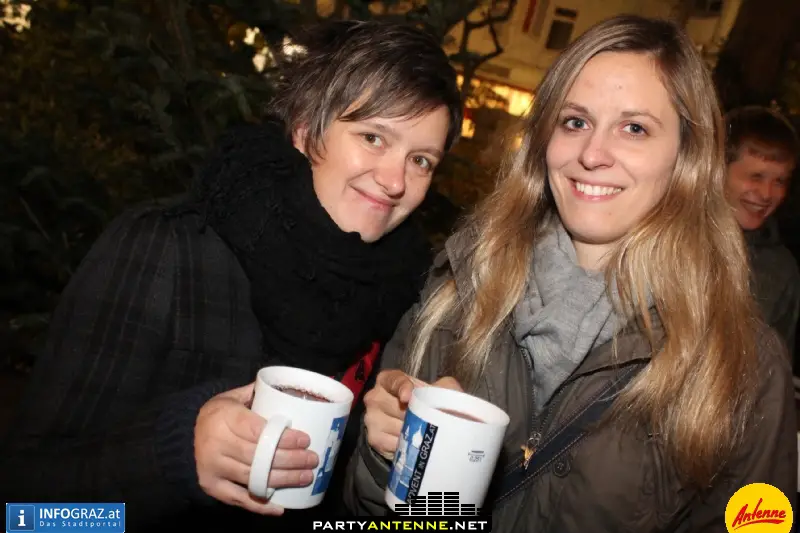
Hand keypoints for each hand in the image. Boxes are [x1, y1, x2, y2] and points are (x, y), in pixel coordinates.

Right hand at [194, 383, 318, 514]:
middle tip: (312, 460)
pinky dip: (259, 506)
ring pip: (253, 477)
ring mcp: (213, 467)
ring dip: (283, 480)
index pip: (259, 431)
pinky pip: (238, 499)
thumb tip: (285, 389)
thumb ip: (256, 394)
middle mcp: (217, 443)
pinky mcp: (211, 486)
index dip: (284, 438)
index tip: (305, 440)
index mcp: (225, 418)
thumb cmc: (216, 414)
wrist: (183, 435)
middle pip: (259, 456)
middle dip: (290, 460)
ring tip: (305, 477)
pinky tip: (280, 507)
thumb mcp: (231, 398)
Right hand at [363, 370, 462, 460]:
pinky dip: (404, 443)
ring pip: (393, 425)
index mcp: (387, 380)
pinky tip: (414, 443)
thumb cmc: (428, 403)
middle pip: (393, 405)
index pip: (393, 380)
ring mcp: (371, 418)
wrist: (421, 428)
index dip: (401, 387)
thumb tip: (443, 395)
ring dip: (410, 430)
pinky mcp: (374, 438)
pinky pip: (390, 441)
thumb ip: (443, 386)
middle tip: (428, 419)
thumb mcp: (440, 389)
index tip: (408, 397)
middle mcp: (375, 397)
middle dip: (412, 413)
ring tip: (424, 432)